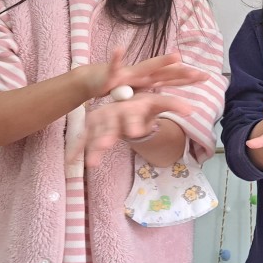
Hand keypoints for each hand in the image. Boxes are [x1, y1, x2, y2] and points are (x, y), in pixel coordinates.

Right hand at [76, 92, 192, 167]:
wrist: (128, 99)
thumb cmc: (145, 104)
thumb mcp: (159, 103)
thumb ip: (173, 105)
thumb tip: (192, 110)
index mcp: (131, 106)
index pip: (133, 115)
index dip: (134, 123)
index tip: (136, 133)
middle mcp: (114, 112)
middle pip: (111, 125)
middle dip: (108, 135)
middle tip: (106, 145)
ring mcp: (103, 120)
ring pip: (97, 134)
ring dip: (93, 146)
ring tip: (91, 163)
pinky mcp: (94, 127)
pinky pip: (85, 138)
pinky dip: (78, 149)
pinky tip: (71, 161)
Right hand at [88, 49, 206, 98]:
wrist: (93, 80)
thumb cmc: (117, 87)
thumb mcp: (137, 94)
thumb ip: (151, 96)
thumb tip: (168, 102)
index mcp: (148, 80)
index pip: (171, 79)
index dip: (187, 78)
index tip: (206, 77)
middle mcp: (142, 74)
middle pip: (165, 73)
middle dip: (181, 72)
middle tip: (197, 73)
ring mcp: (128, 73)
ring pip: (147, 67)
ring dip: (161, 61)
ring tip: (176, 56)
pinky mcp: (111, 74)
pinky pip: (114, 66)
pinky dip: (116, 58)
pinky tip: (119, 50)